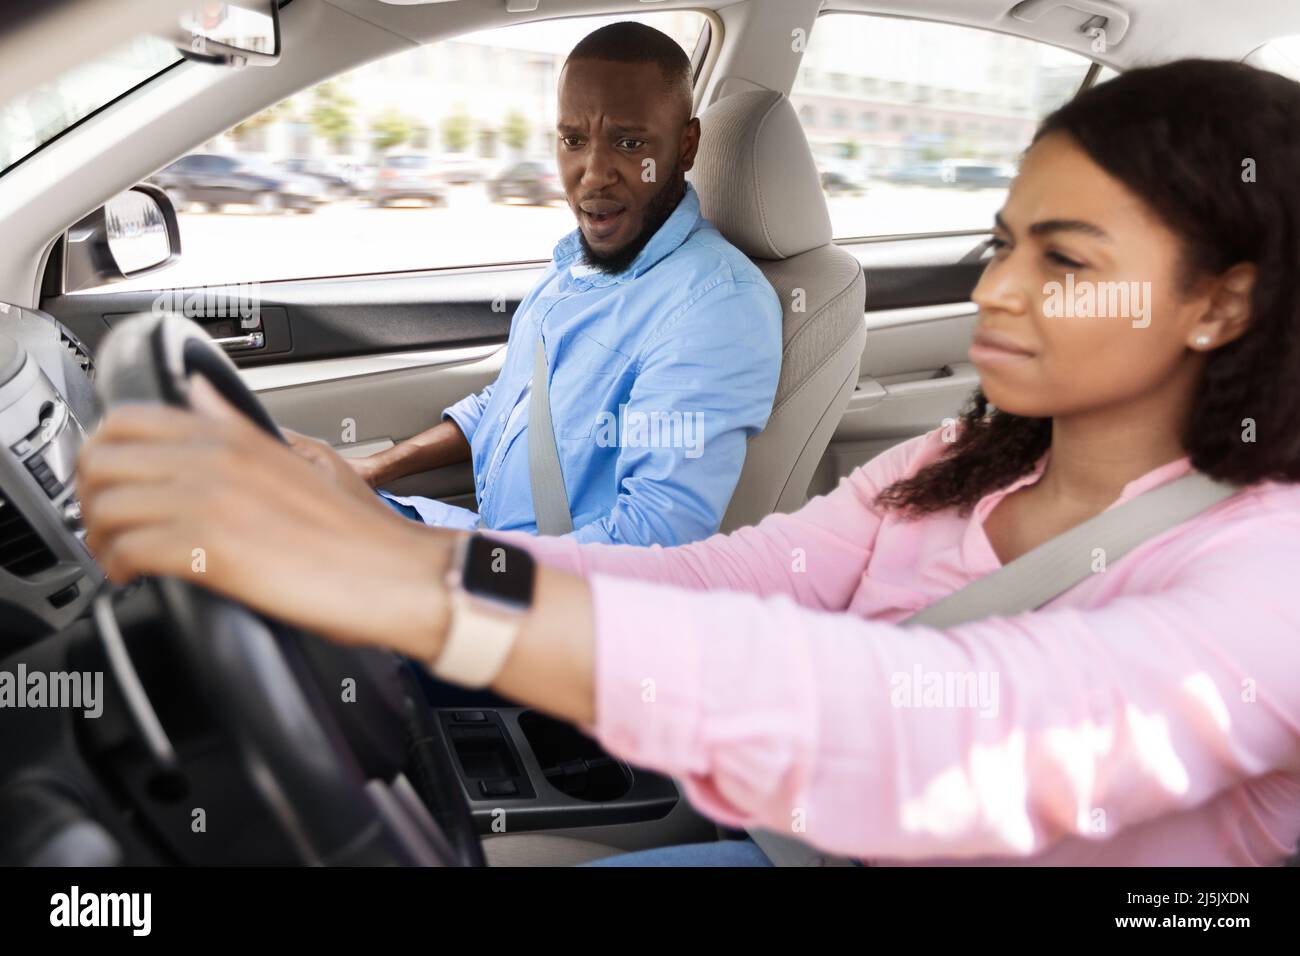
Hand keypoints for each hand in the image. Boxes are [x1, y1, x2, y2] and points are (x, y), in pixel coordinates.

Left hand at [76, 378, 463, 659]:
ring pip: (108, 505)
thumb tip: (203, 398)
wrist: (400, 576)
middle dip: (90, 498)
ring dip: (102, 537)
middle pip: (104, 460)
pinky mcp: (211, 550)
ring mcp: (212, 502)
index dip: (104, 455)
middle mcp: (218, 460)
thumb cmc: (364, 536)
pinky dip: (121, 567)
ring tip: (121, 558)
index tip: (114, 486)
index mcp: (236, 437)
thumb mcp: (306, 460)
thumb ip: (244, 427)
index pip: (129, 420)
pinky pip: (130, 548)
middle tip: (109, 527)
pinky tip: (138, 578)